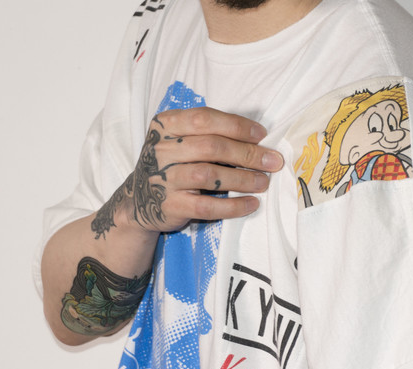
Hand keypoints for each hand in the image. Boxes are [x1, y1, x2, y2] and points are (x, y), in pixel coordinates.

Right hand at [92, 107, 283, 236]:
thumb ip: (208, 134)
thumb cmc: (172, 165)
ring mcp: (163, 178)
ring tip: (263, 182)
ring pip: (209, 175)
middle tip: (272, 161)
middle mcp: (161, 149)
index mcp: (165, 125)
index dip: (236, 126)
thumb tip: (257, 142)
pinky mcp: (170, 205)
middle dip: (247, 154)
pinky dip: (233, 205)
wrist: (140, 200)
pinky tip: (251, 204)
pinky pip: (206, 205)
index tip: (261, 135)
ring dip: (242, 179)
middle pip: (211, 146)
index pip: (204, 118)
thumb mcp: (180, 140)